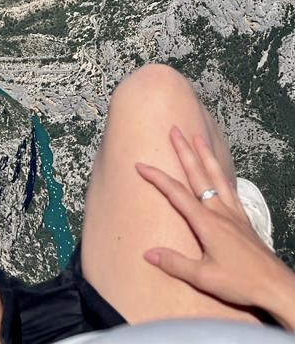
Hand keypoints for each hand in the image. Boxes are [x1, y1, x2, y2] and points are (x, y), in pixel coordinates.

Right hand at [136, 125, 294, 327]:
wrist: (275, 285)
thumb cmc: (240, 283)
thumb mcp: (204, 278)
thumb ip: (175, 263)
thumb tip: (148, 253)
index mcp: (206, 222)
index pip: (176, 193)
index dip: (157, 177)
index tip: (140, 165)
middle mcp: (220, 211)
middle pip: (198, 174)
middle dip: (184, 151)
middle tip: (174, 130)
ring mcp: (234, 213)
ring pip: (217, 176)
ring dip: (206, 155)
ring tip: (198, 137)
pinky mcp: (244, 219)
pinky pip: (231, 188)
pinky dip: (222, 174)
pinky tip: (221, 171)